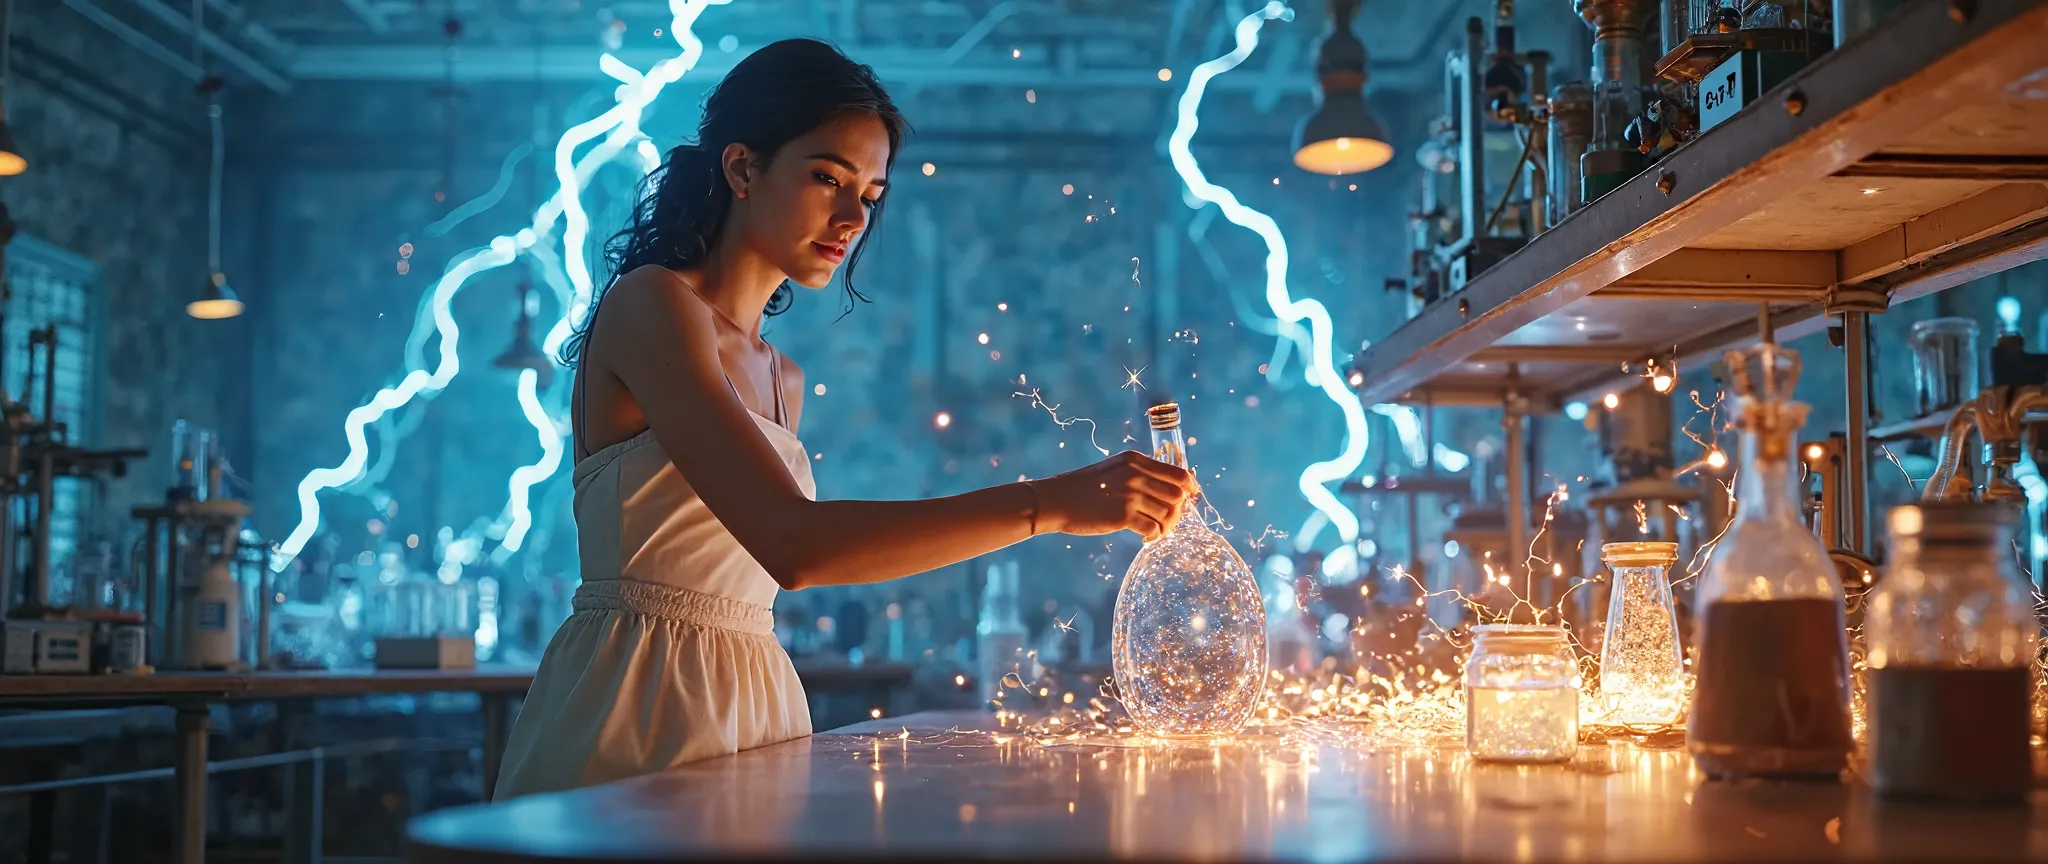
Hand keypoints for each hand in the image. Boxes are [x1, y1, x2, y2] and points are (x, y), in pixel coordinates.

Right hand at [1029, 451, 1197, 542]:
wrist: (1057, 500)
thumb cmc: (1085, 487)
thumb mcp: (1115, 470)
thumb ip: (1141, 474)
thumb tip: (1173, 490)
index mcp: (1136, 460)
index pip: (1178, 473)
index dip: (1190, 488)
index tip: (1190, 498)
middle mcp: (1136, 475)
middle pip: (1177, 496)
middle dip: (1178, 511)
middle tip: (1168, 520)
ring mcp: (1130, 495)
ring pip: (1167, 514)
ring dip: (1166, 526)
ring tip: (1155, 531)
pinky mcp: (1123, 516)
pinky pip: (1153, 528)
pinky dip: (1154, 536)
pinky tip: (1146, 538)